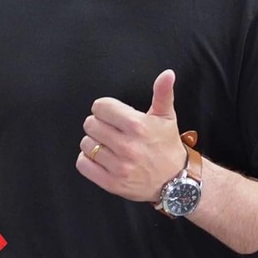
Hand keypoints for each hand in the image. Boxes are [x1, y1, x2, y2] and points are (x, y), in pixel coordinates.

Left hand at [76, 69, 186, 201]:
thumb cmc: (167, 146)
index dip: (105, 109)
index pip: (100, 107)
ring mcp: (119, 166)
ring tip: (108, 145)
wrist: (175, 181)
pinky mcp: (112, 183)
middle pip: (90, 124)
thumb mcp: (166, 117)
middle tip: (111, 130)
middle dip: (98, 125)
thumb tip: (167, 73)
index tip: (112, 115)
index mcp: (137, 126)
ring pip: (86, 144)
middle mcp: (127, 146)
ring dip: (94, 143)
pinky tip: (101, 158)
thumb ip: (163, 93)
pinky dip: (87, 160)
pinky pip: (83, 164)